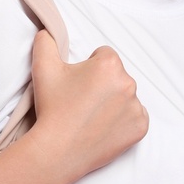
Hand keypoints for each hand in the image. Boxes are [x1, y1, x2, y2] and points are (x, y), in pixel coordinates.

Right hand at [25, 28, 147, 183]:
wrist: (57, 151)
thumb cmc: (52, 109)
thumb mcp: (43, 68)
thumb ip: (46, 41)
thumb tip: (48, 32)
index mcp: (109, 64)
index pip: (103, 56)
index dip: (88, 69)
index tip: (78, 85)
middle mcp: (128, 83)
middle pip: (116, 76)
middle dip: (102, 85)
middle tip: (82, 103)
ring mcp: (136, 107)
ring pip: (126, 96)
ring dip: (113, 102)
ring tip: (91, 117)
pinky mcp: (140, 128)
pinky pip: (136, 117)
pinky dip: (123, 121)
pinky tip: (104, 127)